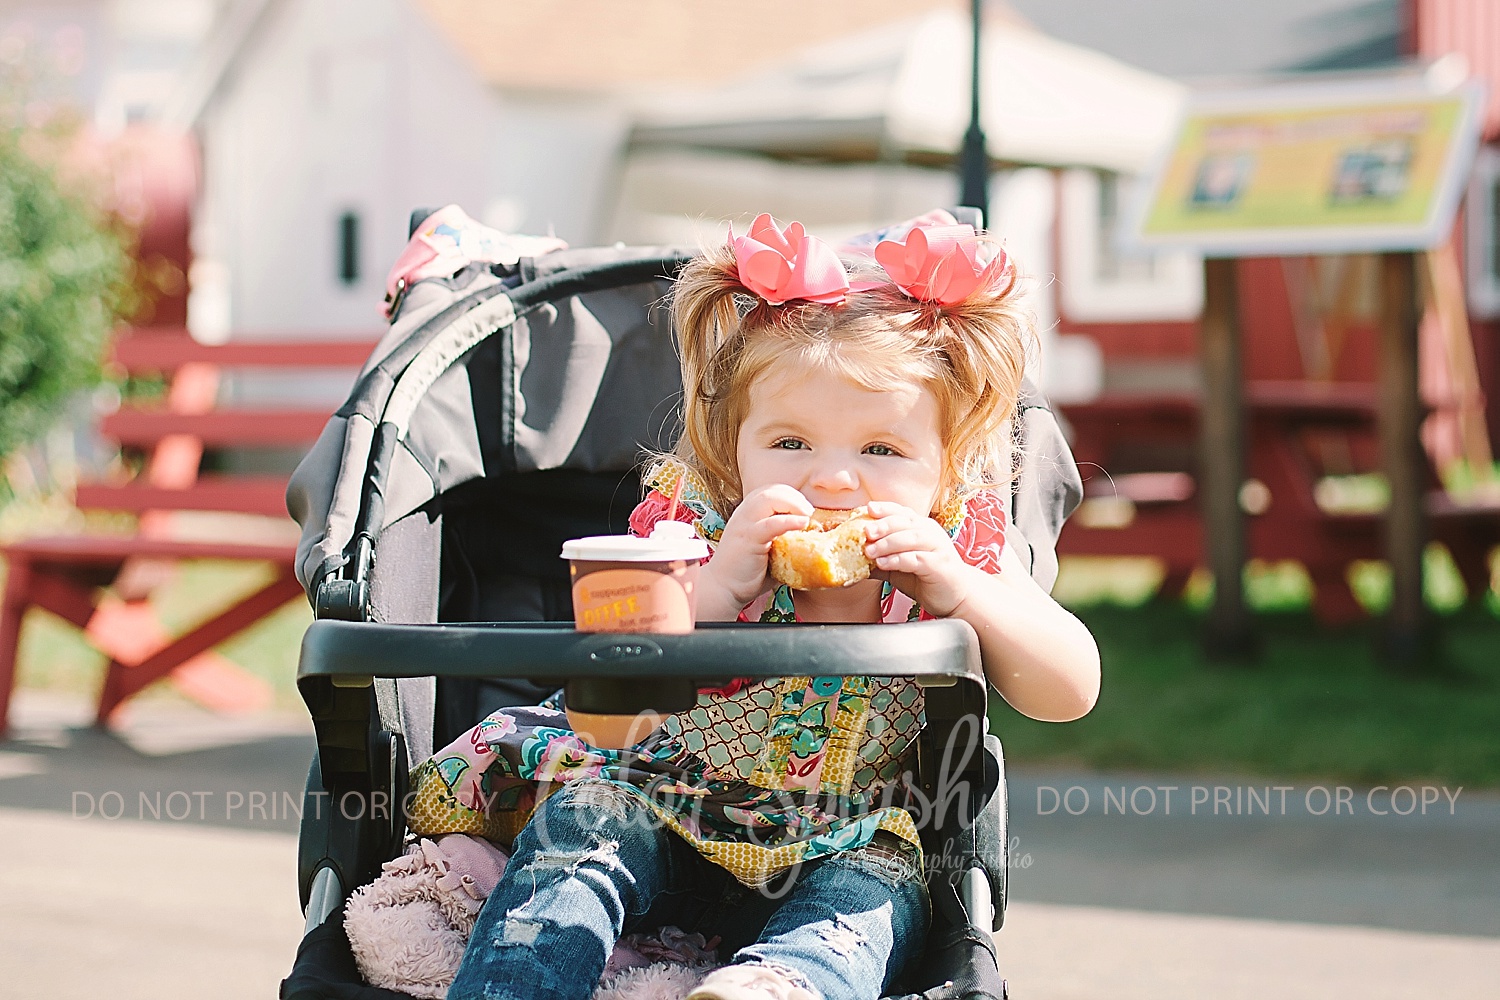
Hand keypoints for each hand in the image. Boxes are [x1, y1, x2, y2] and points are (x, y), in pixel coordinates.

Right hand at [697, 484, 812, 616]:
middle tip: (810, 512)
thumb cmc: (748, 573)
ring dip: (793, 503)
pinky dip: (789, 521)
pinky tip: (802, 523)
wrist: (723, 589)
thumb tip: (814, 541)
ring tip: (807, 516)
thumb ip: (785, 540)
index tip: (806, 511)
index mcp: (748, 513)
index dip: (792, 496)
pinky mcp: (748, 539)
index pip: (772, 491)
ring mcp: (744, 524)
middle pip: (772, 490)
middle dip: (795, 497)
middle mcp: (744, 513)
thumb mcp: (768, 550)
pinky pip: (770, 523)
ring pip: (768, 498)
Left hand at [862, 501, 975, 617]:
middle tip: (865, 532)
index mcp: (921, 527)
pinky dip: (898, 560)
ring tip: (870, 551)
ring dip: (888, 543)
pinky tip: (884, 563)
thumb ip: (880, 558)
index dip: (885, 508)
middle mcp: (930, 533)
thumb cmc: (927, 577)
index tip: (867, 509)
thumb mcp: (899, 565)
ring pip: (911, 538)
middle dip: (883, 525)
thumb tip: (852, 557)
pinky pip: (917, 559)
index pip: (901, 512)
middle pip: (905, 522)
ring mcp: (937, 548)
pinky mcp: (939, 565)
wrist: (955, 596)